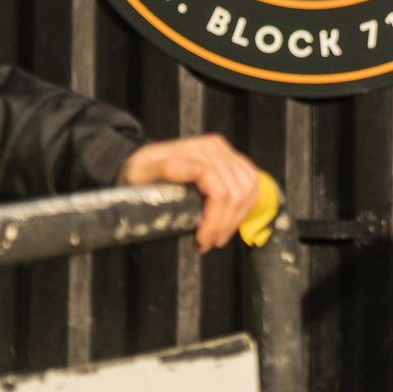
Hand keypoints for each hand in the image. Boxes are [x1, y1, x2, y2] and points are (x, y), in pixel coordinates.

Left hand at [119, 134, 262, 252]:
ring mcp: (228, 153)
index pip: (220, 190)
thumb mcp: (140, 172)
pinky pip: (253, 185)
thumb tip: (196, 170)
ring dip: (237, 218)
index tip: (201, 240)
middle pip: (236, 193)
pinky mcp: (235, 161)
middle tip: (210, 243)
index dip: (214, 219)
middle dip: (225, 224)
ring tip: (220, 236)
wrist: (145, 162)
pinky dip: (246, 207)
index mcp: (196, 150)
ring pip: (248, 191)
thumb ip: (164, 169)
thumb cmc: (139, 172)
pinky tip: (232, 220)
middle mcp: (216, 148)